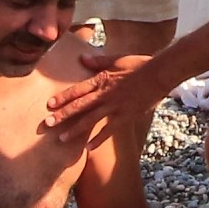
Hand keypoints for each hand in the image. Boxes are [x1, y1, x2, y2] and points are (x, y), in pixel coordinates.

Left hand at [43, 52, 161, 130]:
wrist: (161, 74)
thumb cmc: (140, 64)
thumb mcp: (117, 59)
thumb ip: (98, 61)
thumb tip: (82, 59)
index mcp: (102, 80)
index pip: (78, 90)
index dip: (63, 97)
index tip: (50, 104)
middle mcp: (106, 94)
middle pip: (80, 106)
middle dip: (63, 115)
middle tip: (47, 123)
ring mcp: (115, 106)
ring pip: (91, 120)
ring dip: (75, 129)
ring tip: (61, 138)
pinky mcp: (126, 116)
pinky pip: (109, 130)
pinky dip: (98, 139)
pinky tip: (88, 148)